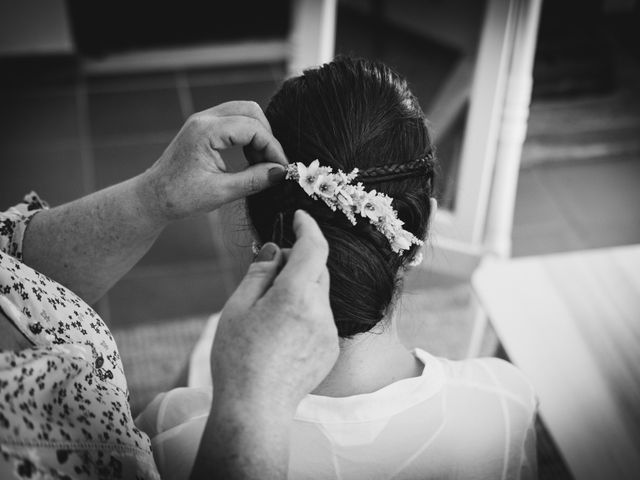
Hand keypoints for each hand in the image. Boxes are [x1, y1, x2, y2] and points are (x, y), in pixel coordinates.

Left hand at [136, 101, 287, 221]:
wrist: (153, 197)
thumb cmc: (180, 197)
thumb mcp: (222, 192)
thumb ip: (254, 180)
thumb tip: (281, 172)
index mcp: (206, 131)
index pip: (252, 128)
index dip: (272, 147)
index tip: (282, 168)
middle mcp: (204, 119)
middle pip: (251, 111)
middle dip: (267, 136)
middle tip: (273, 163)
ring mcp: (203, 121)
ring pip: (244, 112)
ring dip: (258, 134)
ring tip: (261, 162)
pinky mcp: (204, 127)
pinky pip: (234, 120)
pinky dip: (248, 135)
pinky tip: (249, 157)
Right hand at [211, 210, 338, 412]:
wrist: (255, 408)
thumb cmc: (238, 358)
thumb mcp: (238, 307)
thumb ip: (261, 272)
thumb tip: (277, 249)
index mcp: (295, 296)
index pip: (314, 247)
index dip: (308, 226)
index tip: (299, 217)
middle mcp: (320, 311)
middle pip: (317, 270)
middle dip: (298, 263)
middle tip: (268, 276)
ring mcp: (329, 332)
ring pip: (319, 295)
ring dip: (300, 291)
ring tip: (270, 316)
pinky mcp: (331, 349)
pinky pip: (321, 318)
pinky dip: (305, 313)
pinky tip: (281, 336)